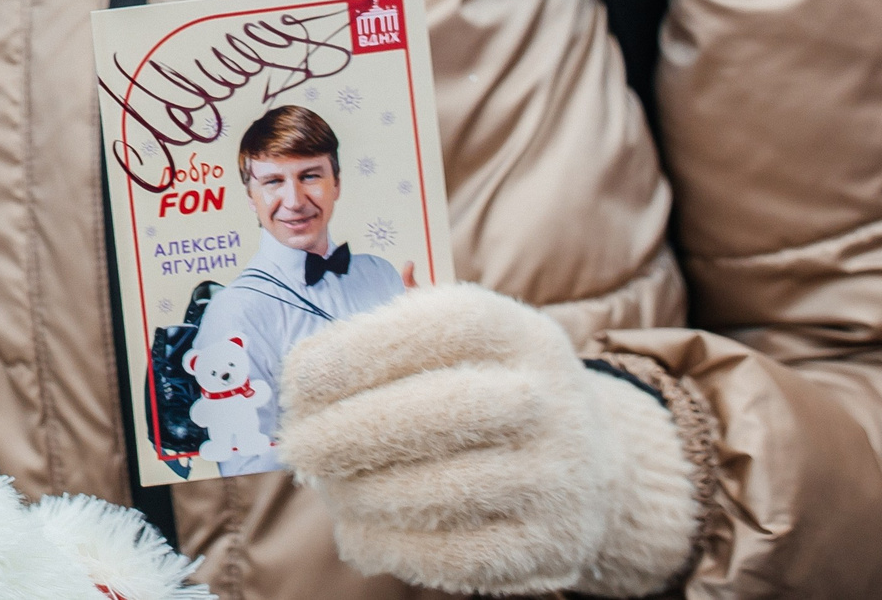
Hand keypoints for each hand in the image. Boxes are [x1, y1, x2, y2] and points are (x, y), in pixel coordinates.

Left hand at [278, 284, 701, 596]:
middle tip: (297, 446)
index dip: (362, 349)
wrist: (584, 463)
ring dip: (361, 494)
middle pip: (442, 411)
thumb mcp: (449, 344)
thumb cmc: (478, 388)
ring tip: (327, 488)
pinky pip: (454, 555)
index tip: (298, 378)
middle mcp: (547, 399)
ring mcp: (556, 476)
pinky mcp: (549, 544)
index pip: (444, 327)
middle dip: (348, 431)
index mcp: (516, 332)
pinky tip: (357, 531)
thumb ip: (378, 347)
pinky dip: (390, 545)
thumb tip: (299, 381)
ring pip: (441, 489)